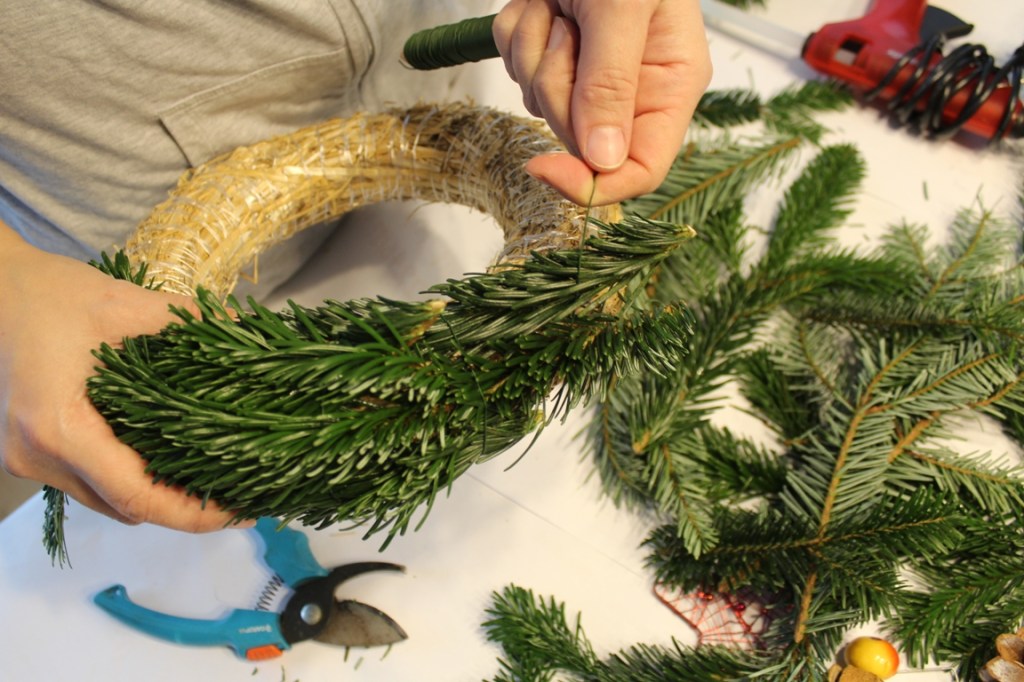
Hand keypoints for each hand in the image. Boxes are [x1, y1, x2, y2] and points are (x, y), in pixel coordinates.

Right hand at [0, 224, 245, 531]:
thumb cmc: (46, 293)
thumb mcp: (122, 304)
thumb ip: (185, 322)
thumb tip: (243, 331)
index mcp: (58, 428)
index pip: (136, 495)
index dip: (193, 514)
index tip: (241, 513)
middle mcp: (37, 457)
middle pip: (123, 506)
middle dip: (183, 508)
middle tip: (239, 492)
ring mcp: (26, 458)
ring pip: (105, 498)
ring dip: (155, 494)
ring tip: (212, 475)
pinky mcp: (27, 451)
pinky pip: (88, 480)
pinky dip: (128, 477)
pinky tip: (166, 455)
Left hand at [493, 0, 711, 205]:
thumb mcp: (622, 7)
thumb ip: (613, 82)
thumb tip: (605, 160)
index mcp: (671, 82)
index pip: (641, 169)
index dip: (593, 183)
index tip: (545, 167)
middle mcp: (634, 87)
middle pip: (579, 139)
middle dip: (556, 86)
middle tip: (564, 28)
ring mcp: (591, 72)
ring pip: (541, 101)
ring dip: (534, 50)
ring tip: (557, 3)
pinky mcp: (556, 52)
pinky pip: (517, 66)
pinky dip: (518, 31)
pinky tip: (542, 0)